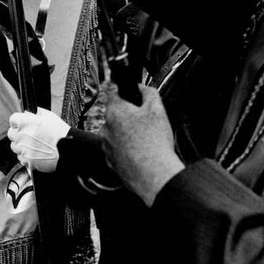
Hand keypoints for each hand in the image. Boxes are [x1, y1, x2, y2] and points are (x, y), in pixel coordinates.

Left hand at [7, 108, 70, 172]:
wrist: (68, 150)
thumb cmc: (61, 133)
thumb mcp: (50, 116)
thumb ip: (36, 113)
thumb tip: (28, 113)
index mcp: (25, 122)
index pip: (13, 120)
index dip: (18, 122)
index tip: (23, 124)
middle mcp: (22, 135)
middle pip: (11, 133)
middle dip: (18, 134)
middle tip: (29, 135)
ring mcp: (23, 149)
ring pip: (15, 146)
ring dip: (21, 145)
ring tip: (34, 145)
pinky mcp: (27, 160)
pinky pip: (21, 157)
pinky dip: (26, 156)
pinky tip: (36, 153)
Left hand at [101, 84, 183, 206]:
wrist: (154, 175)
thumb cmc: (155, 143)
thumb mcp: (157, 109)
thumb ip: (148, 92)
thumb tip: (142, 88)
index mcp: (115, 112)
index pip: (113, 92)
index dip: (123, 90)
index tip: (130, 93)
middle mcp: (106, 128)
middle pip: (115, 114)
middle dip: (128, 116)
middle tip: (145, 122)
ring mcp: (106, 146)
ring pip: (116, 133)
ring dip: (127, 133)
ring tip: (145, 141)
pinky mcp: (110, 161)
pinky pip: (117, 150)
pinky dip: (127, 150)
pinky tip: (141, 153)